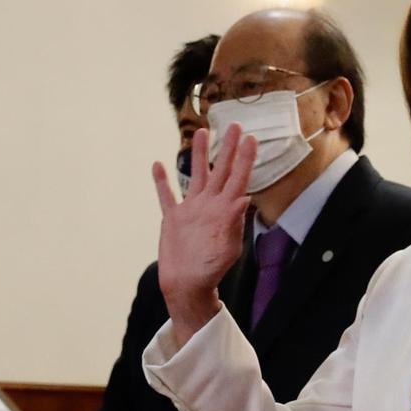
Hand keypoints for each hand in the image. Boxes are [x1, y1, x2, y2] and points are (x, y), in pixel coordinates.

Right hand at [152, 124, 256, 344]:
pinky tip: (159, 165)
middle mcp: (209, 205)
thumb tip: (245, 197)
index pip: (238, 177)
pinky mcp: (172, 218)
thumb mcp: (228, 247)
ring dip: (198, 155)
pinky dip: (162, 181)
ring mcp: (191, 210)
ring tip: (202, 133)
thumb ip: (234, 222)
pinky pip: (166, 195)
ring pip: (195, 175)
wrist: (188, 286)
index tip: (251, 137)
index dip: (245, 157)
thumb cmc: (211, 271)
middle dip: (228, 147)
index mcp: (225, 210)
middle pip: (220, 169)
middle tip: (234, 125)